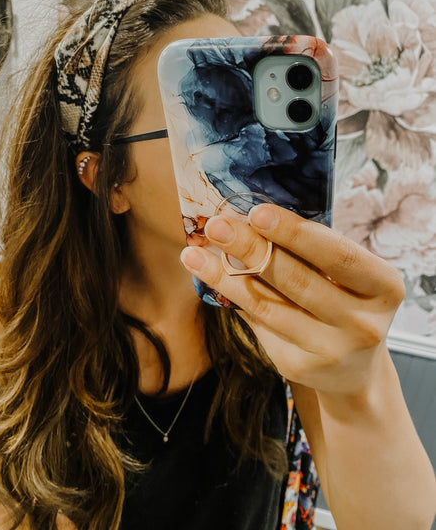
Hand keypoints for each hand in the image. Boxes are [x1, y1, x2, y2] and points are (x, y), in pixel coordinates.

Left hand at [180, 204, 404, 396]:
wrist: (353, 369)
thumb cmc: (346, 302)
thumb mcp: (348, 277)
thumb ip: (313, 252)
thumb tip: (252, 218)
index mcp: (384, 288)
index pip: (338, 255)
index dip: (296, 233)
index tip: (257, 212)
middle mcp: (363, 323)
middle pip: (298, 280)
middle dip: (252, 249)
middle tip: (217, 226)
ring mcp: (331, 350)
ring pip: (269, 306)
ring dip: (227, 276)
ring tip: (196, 253)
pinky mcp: (298, 366)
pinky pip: (259, 323)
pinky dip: (232, 297)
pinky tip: (210, 277)